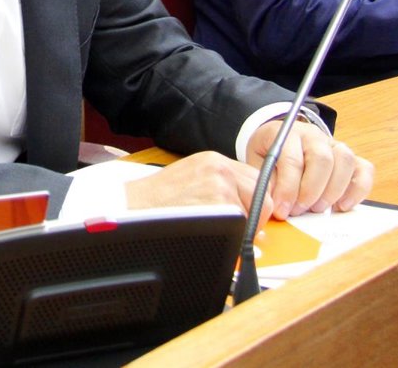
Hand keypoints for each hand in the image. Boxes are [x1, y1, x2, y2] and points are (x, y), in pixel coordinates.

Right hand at [124, 151, 267, 224]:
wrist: (133, 207)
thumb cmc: (157, 200)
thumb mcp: (191, 178)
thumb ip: (220, 186)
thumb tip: (247, 211)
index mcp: (215, 160)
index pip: (256, 181)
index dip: (253, 203)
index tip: (246, 216)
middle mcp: (221, 168)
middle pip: (263, 198)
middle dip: (254, 219)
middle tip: (235, 229)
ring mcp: (220, 186)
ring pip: (254, 215)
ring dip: (241, 229)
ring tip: (214, 230)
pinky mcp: (218, 205)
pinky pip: (241, 229)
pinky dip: (231, 237)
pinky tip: (210, 234)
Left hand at [244, 121, 373, 219]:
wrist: (279, 143)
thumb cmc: (269, 156)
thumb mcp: (258, 165)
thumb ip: (266, 182)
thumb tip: (274, 205)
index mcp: (287, 133)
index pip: (292, 159)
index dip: (288, 189)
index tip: (282, 210)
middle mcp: (313, 136)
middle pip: (321, 159)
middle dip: (311, 191)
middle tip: (299, 210)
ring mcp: (334, 145)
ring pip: (345, 161)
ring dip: (333, 191)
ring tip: (317, 209)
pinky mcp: (351, 159)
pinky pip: (364, 169)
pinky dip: (358, 190)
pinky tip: (341, 206)